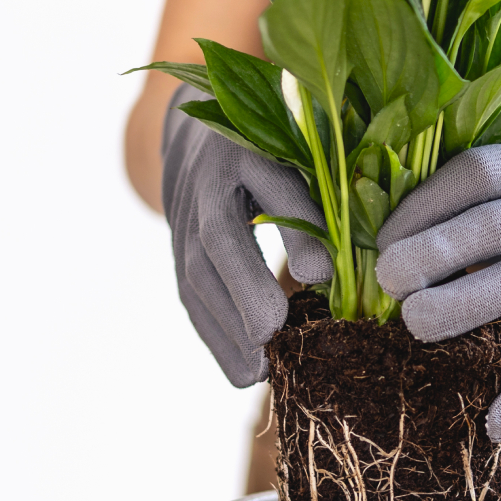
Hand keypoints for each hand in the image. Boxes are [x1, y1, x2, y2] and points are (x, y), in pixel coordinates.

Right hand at [160, 87, 332, 384]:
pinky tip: (239, 368)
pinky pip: (189, 293)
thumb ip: (312, 205)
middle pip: (216, 244)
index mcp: (242, 150)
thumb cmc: (270, 143)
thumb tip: (323, 275)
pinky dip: (214, 333)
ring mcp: (182, 217)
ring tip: (256, 373)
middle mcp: (202, 183)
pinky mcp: (177, 246)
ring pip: (195, 276)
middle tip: (273, 343)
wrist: (197, 127)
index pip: (268, 183)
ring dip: (224, 330)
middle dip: (243, 296)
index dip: (289, 229)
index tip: (314, 278)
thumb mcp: (298, 156)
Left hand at [374, 139, 500, 440]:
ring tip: (413, 325)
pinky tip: (493, 424)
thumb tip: (360, 223)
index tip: (380, 238)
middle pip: (490, 228)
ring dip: (461, 307)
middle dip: (432, 254)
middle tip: (387, 280)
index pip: (474, 174)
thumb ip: (452, 187)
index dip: (422, 204)